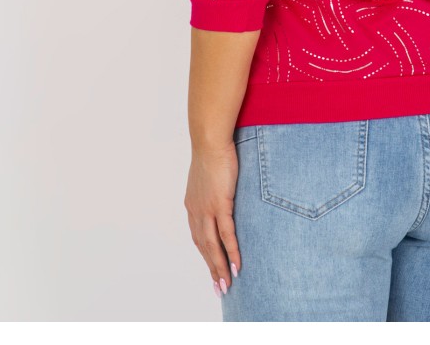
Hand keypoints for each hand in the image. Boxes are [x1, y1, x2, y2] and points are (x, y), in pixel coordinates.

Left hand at [184, 140, 241, 295]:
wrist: (210, 140)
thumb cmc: (212, 153)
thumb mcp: (208, 176)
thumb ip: (211, 190)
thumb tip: (220, 195)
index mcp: (192, 205)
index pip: (199, 237)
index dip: (205, 256)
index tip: (212, 270)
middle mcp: (196, 211)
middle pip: (204, 247)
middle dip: (212, 268)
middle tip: (220, 288)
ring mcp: (207, 209)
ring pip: (213, 246)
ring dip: (220, 267)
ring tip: (227, 284)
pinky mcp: (221, 204)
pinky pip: (227, 234)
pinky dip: (232, 252)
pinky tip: (237, 265)